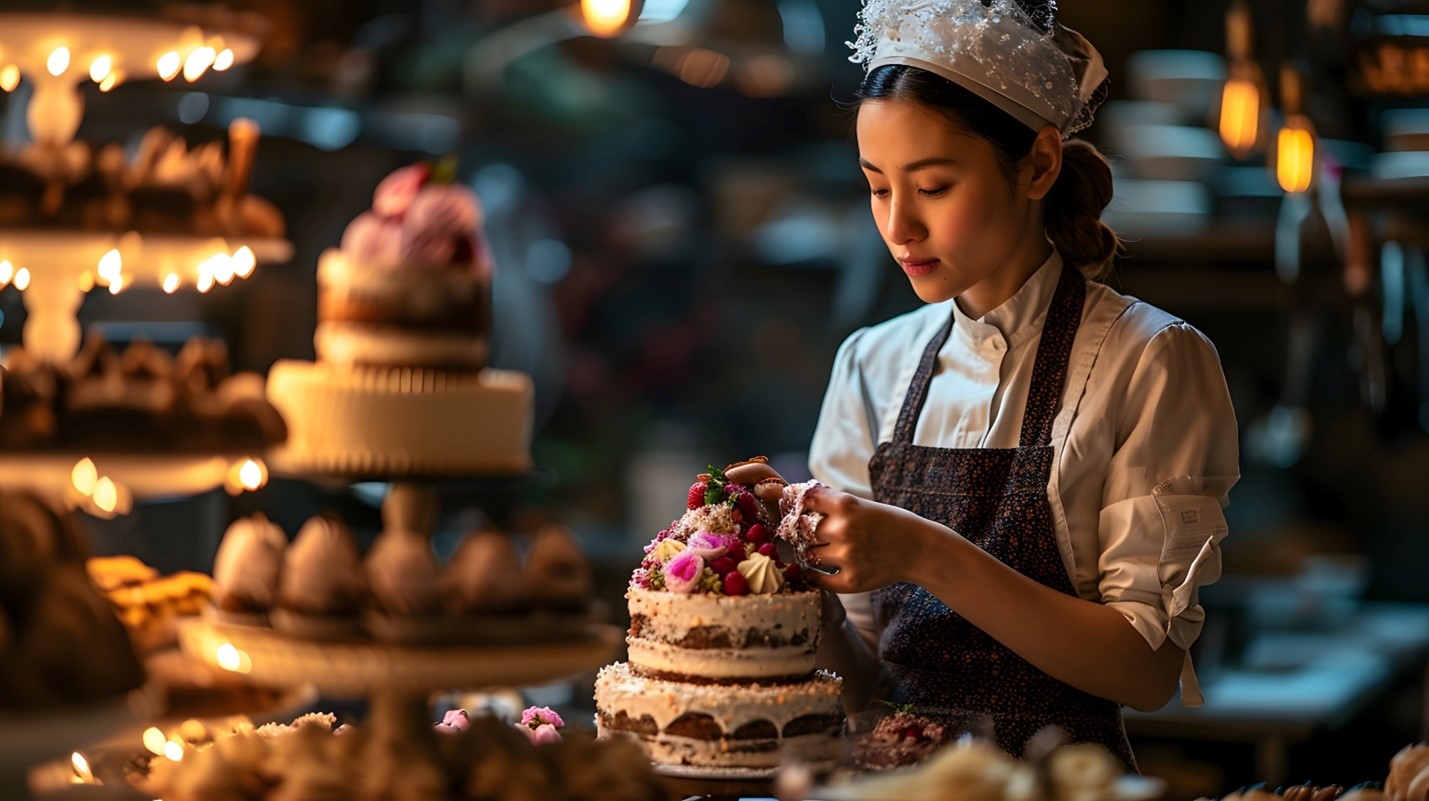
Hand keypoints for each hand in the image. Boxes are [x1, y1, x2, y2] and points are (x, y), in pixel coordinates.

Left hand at [799, 486, 935, 593]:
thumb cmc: (888, 523)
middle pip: (803, 530)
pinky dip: (815, 575)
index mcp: (846, 505)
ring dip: (811, 552)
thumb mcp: (861, 504)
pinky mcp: (851, 581)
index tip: (796, 508)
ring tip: (822, 550)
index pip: (805, 500)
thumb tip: (793, 501)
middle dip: (806, 532)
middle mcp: (843, 529)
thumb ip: (830, 504)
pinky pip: (818, 579)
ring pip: (809, 554)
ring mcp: (847, 557)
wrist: (918, 549)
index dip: (797, 504)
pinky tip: (820, 569)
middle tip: (812, 534)